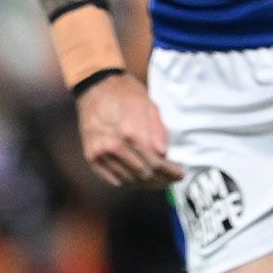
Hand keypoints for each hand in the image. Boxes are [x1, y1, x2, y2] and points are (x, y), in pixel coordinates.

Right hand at [76, 73, 181, 187]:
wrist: (95, 88)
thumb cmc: (126, 95)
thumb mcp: (150, 106)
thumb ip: (158, 131)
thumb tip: (164, 154)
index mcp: (131, 132)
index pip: (156, 162)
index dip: (170, 172)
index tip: (180, 175)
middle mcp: (114, 146)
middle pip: (143, 174)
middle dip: (161, 179)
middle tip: (172, 179)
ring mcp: (100, 153)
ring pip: (129, 180)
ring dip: (146, 183)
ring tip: (158, 181)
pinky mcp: (91, 157)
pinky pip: (112, 179)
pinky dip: (128, 182)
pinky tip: (139, 179)